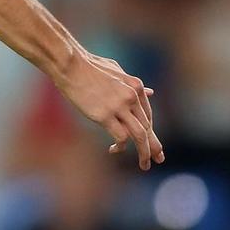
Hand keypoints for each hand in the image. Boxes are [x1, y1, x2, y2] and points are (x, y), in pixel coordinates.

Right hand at [54, 49, 162, 170]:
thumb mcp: (117, 71)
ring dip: (145, 152)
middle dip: (153, 145)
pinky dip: (120, 147)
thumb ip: (133, 84)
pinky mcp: (104, 115)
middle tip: (158, 159)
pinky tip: (114, 150)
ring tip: (145, 164)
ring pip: (140, 135)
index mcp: (136, 86)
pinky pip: (121, 137)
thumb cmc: (90, 67)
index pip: (147, 115)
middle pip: (147, 127)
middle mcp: (132, 97)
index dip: (150, 131)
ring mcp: (119, 106)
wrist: (71, 65)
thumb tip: (150, 92)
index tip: (152, 143)